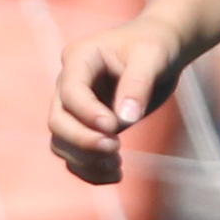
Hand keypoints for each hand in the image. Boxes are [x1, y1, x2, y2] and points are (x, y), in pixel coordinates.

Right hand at [52, 19, 185, 184]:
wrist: (161, 49)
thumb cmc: (156, 45)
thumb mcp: (153, 56)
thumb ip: (138, 84)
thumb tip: (125, 119)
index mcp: (80, 57)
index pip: (70, 92)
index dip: (87, 113)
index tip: (114, 127)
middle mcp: (69, 83)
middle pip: (58, 121)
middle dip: (83, 140)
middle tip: (115, 149)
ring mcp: (74, 107)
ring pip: (61, 142)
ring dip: (85, 159)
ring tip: (118, 165)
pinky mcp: (85, 125)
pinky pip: (75, 155)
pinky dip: (90, 170)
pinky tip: (116, 174)